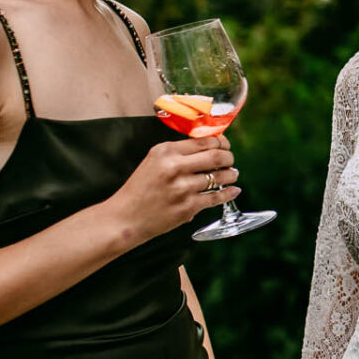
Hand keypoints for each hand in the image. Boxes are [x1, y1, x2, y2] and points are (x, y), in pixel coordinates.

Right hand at [107, 135, 238, 243]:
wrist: (125, 217)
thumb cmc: (140, 189)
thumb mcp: (153, 161)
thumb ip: (178, 153)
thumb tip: (211, 147)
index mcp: (165, 151)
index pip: (204, 141)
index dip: (221, 142)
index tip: (225, 145)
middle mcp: (174, 167)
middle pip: (216, 156)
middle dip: (229, 157)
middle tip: (230, 160)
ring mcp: (182, 188)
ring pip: (219, 176)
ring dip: (231, 175)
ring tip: (233, 174)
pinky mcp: (188, 207)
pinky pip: (216, 197)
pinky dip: (229, 193)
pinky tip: (233, 190)